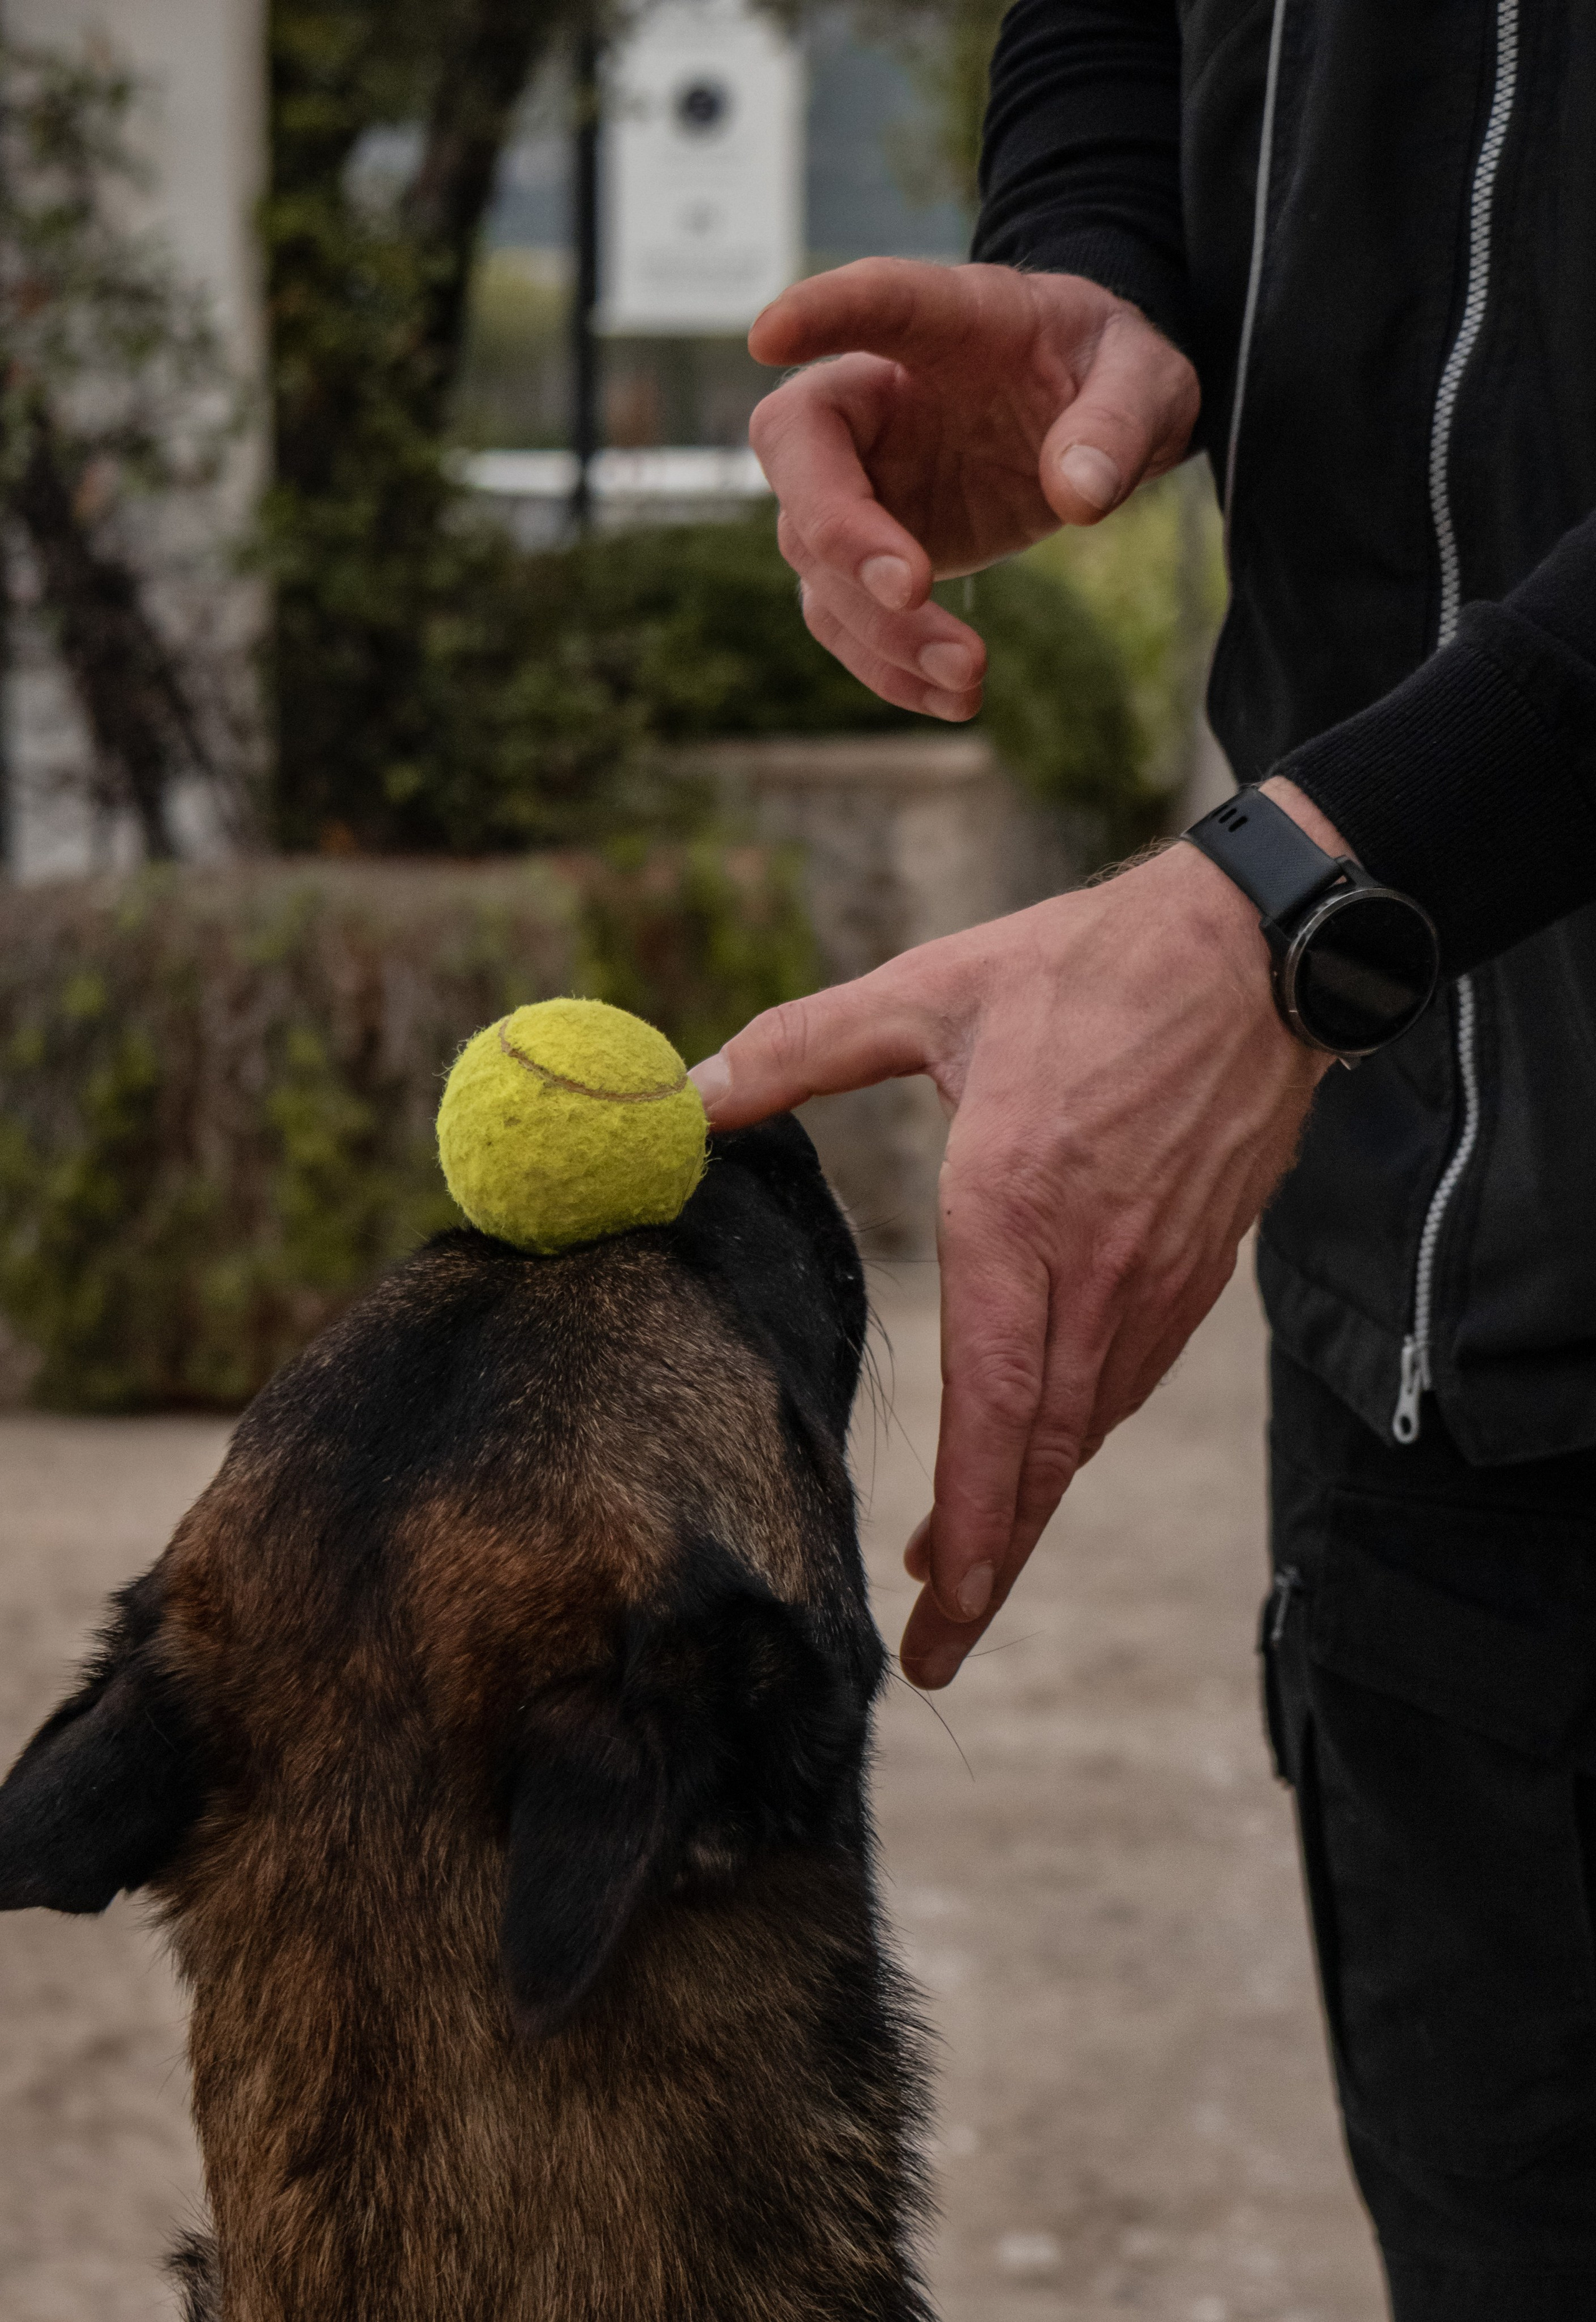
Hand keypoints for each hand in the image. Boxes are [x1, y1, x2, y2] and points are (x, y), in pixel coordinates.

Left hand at [689, 780, 1344, 1688]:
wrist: (1259, 951)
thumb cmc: (1087, 965)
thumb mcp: (932, 990)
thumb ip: (803, 1047)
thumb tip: (690, 1091)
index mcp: (1016, 1213)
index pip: (992, 1406)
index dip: (967, 1520)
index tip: (934, 1601)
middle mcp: (1093, 1270)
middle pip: (1042, 1457)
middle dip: (990, 1568)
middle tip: (937, 1652)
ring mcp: (1155, 1278)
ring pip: (1085, 1431)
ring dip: (1025, 1508)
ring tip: (966, 1569)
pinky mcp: (1195, 1268)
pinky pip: (1126, 1382)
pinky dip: (1072, 1441)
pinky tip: (1038, 1458)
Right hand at [746, 258, 1199, 721]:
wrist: (1090, 415)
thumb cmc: (1104, 371)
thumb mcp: (1148, 377)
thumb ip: (1119, 420)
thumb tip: (1079, 495)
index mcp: (942, 322)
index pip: (870, 301)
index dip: (816, 314)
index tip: (769, 334)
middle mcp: (872, 397)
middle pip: (798, 451)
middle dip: (841, 529)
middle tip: (915, 588)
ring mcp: (858, 478)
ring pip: (814, 556)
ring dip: (877, 627)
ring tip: (969, 676)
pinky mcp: (867, 550)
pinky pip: (843, 617)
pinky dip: (887, 668)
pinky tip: (953, 701)